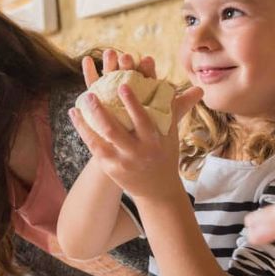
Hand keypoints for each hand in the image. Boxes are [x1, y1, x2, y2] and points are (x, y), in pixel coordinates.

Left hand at [72, 54, 202, 198]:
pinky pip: (94, 145)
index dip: (133, 103)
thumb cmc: (165, 154)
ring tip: (82, 99)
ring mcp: (123, 160)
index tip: (123, 85)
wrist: (157, 190)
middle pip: (117, 129)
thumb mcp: (172, 134)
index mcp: (155, 140)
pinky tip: (76, 114)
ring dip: (89, 118)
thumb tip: (198, 89)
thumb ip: (177, 109)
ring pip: (102, 138)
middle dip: (103, 111)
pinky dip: (83, 129)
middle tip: (92, 92)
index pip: (144, 119)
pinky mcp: (110, 166)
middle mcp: (138, 151)